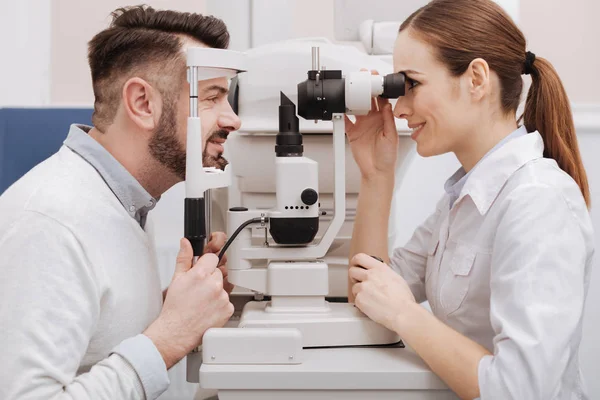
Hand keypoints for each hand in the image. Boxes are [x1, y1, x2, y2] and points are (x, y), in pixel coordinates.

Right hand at [144, 238, 233, 368]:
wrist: (176, 331)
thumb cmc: (174, 308)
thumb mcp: (176, 279)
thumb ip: (184, 258)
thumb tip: (185, 244)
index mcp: (201, 274)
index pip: (212, 257)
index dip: (206, 264)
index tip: (202, 270)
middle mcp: (214, 284)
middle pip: (218, 272)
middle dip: (209, 278)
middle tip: (198, 290)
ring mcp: (222, 297)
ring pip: (222, 287)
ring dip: (215, 292)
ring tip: (201, 302)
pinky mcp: (228, 309)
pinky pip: (227, 301)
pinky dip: (220, 304)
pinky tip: (208, 309)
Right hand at [345, 70, 398, 179]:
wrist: (377, 171)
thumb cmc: (388, 156)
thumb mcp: (392, 136)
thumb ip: (388, 120)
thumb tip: (387, 105)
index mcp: (384, 118)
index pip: (381, 100)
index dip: (379, 89)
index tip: (376, 80)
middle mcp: (373, 120)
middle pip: (367, 100)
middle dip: (365, 89)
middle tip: (361, 80)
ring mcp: (362, 125)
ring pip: (356, 108)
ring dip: (353, 99)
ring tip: (350, 92)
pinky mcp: (352, 132)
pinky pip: (345, 121)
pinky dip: (341, 115)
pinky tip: (340, 109)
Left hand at [349, 253, 415, 330]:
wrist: (402, 312)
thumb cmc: (403, 299)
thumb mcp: (396, 278)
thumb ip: (384, 272)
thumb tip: (378, 272)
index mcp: (379, 268)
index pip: (360, 257)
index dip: (355, 262)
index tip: (355, 266)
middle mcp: (370, 275)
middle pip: (352, 271)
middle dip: (354, 277)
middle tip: (359, 283)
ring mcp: (363, 287)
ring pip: (354, 287)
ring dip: (359, 292)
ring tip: (370, 298)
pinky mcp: (359, 299)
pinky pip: (356, 299)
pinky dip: (361, 303)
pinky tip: (371, 306)